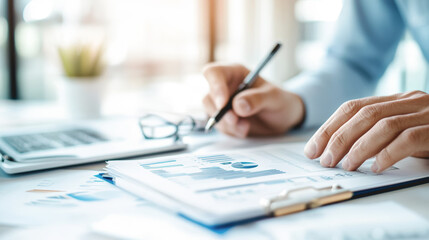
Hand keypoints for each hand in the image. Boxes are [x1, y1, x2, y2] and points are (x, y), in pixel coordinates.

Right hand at [202, 63, 304, 137]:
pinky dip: (231, 131)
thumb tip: (238, 105)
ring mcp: (223, 104)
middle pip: (208, 97)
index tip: (223, 104)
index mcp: (235, 73)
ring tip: (246, 126)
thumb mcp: (274, 98)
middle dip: (220, 113)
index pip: (213, 73)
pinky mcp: (224, 119)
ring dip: (227, 124)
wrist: (284, 119)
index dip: (215, 87)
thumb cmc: (280, 101)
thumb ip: (257, 99)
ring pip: (212, 114)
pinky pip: (220, 127)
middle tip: (236, 121)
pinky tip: (245, 129)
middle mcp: (225, 87)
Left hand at [304, 90, 428, 172]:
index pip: (352, 107)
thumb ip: (375, 134)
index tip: (313, 147)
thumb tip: (335, 150)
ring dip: (357, 147)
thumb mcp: (400, 131)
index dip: (329, 127)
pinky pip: (408, 139)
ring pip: (382, 125)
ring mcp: (426, 113)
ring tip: (344, 166)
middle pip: (363, 114)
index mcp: (395, 100)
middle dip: (337, 137)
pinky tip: (375, 168)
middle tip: (324, 159)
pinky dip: (387, 154)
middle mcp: (409, 101)